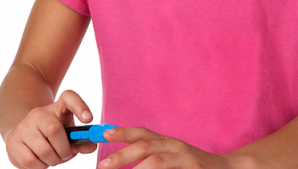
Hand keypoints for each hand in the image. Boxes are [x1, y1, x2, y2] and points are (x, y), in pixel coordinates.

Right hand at [5, 90, 97, 168]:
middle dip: (64, 150)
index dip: (80, 106)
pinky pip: (30, 161)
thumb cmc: (52, 137)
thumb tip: (92, 145)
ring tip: (52, 158)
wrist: (24, 136)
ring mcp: (24, 126)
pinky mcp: (13, 142)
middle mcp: (39, 113)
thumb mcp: (68, 135)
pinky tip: (40, 161)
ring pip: (43, 150)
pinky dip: (40, 166)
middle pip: (54, 129)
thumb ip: (81, 141)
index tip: (88, 118)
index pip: (69, 97)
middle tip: (64, 155)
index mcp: (57, 108)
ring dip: (53, 160)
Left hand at [99, 127, 239, 168]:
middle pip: (144, 147)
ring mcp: (185, 159)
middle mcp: (175, 146)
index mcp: (167, 141)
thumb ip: (152, 156)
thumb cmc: (194, 166)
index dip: (122, 132)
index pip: (141, 133)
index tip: (103, 134)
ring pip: (156, 162)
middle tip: (104, 165)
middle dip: (122, 155)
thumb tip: (120, 160)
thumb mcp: (172, 156)